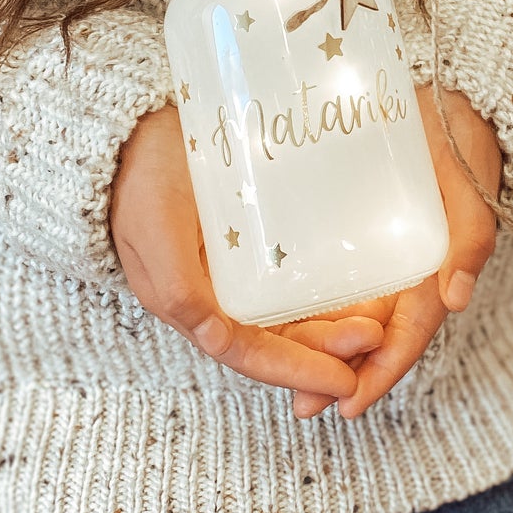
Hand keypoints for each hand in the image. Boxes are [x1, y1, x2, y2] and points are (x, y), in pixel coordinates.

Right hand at [110, 106, 382, 402]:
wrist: (135, 131)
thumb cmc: (144, 179)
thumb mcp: (156, 233)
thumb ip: (179, 290)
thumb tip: (217, 342)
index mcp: (191, 306)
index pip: (251, 353)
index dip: (297, 369)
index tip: (345, 381)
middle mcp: (217, 297)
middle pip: (279, 336)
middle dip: (326, 347)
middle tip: (374, 338)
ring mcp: (236, 269)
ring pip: (290, 310)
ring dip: (330, 321)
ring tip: (377, 319)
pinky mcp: (251, 240)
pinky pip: (291, 274)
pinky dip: (321, 287)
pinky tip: (355, 281)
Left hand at [291, 85, 503, 422]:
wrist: (447, 97)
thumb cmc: (461, 140)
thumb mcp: (469, 185)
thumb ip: (469, 237)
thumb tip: (457, 299)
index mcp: (436, 272)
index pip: (409, 336)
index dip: (381, 372)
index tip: (350, 404)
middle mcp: (406, 274)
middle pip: (373, 337)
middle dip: (341, 376)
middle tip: (303, 405)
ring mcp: (380, 256)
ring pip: (351, 317)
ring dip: (322, 351)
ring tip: (283, 378)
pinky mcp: (358, 234)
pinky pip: (336, 280)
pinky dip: (314, 308)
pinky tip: (279, 318)